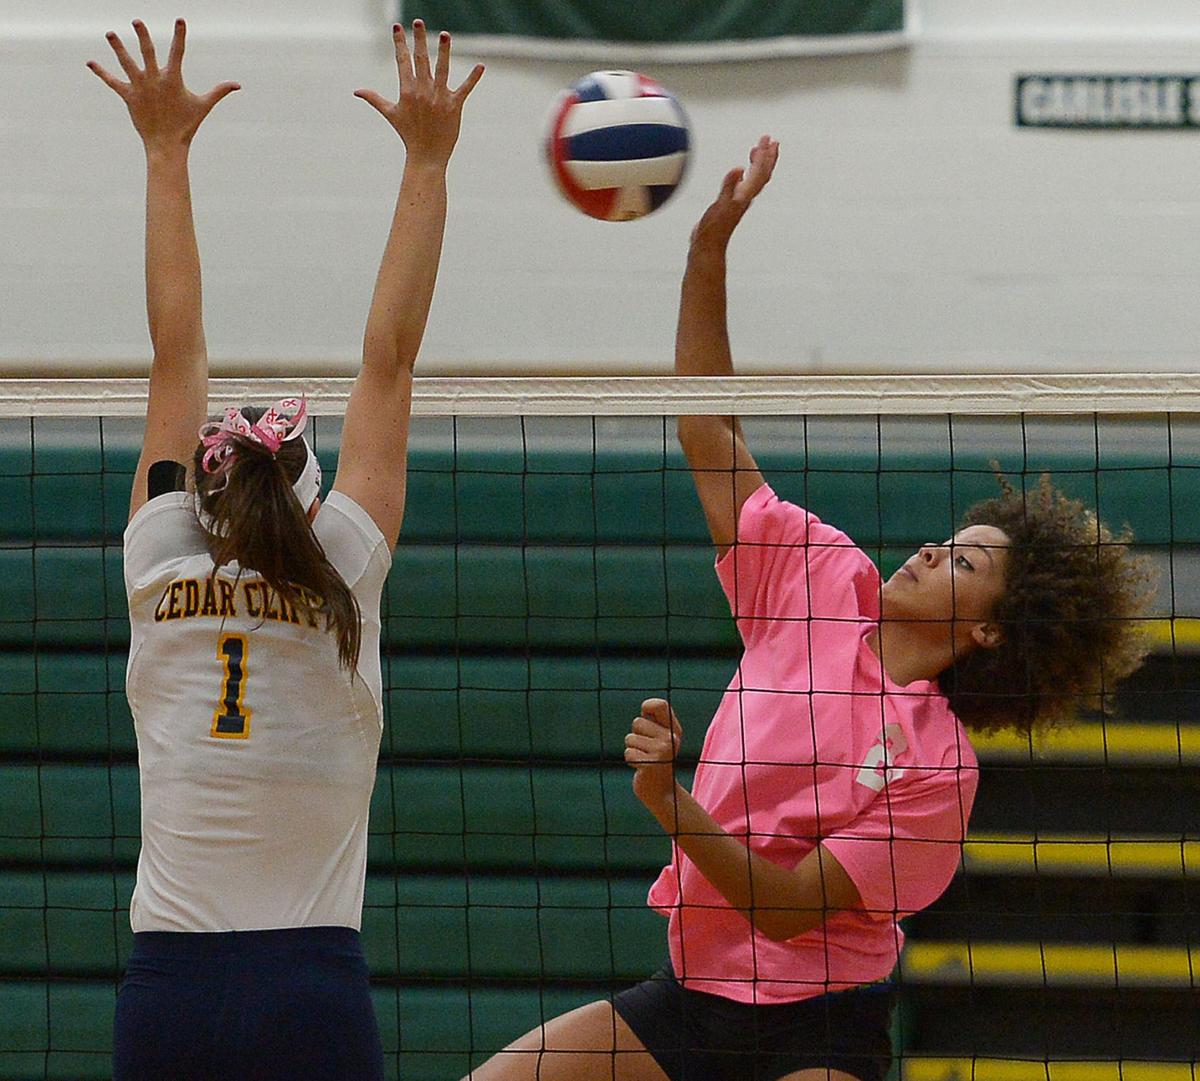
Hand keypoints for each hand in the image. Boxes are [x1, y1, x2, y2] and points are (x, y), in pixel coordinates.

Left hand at [88, 19, 239, 153]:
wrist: (167, 145)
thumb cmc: (187, 125)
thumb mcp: (203, 106)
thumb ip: (219, 92)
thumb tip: (238, 85)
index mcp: (173, 79)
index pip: (178, 52)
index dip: (179, 35)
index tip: (179, 20)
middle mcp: (155, 80)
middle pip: (148, 52)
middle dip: (142, 35)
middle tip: (136, 21)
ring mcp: (140, 87)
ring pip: (127, 63)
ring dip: (118, 48)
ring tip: (110, 34)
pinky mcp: (129, 96)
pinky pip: (113, 82)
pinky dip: (101, 73)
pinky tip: (90, 62)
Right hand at [356, 22, 483, 166]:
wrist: (426, 157)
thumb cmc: (408, 135)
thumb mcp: (390, 114)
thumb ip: (374, 99)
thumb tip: (356, 91)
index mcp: (407, 91)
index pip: (402, 61)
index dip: (400, 43)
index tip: (397, 26)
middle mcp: (423, 92)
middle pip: (421, 60)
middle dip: (419, 39)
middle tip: (419, 21)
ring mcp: (439, 98)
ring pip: (442, 69)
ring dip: (444, 51)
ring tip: (445, 34)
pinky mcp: (454, 106)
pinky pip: (465, 89)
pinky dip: (473, 78)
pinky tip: (481, 66)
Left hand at [624, 699, 682, 812]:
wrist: (662, 793)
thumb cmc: (657, 762)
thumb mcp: (660, 740)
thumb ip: (654, 723)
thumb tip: (646, 706)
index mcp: (674, 730)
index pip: (660, 705)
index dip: (648, 705)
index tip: (645, 714)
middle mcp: (671, 738)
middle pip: (637, 722)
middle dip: (635, 736)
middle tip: (646, 750)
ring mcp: (662, 751)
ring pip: (630, 738)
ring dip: (632, 749)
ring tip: (644, 759)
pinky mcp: (650, 764)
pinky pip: (628, 753)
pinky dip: (631, 761)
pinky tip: (641, 768)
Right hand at [690, 134, 779, 247]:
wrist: (708, 246)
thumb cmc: (713, 229)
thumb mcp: (720, 205)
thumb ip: (729, 186)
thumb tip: (739, 169)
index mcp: (745, 195)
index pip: (759, 171)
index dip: (764, 154)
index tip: (766, 139)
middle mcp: (745, 197)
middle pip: (762, 174)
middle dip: (767, 156)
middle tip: (770, 140)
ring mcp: (740, 201)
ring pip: (755, 179)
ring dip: (760, 164)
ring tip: (759, 151)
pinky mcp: (732, 204)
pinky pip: (745, 185)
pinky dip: (747, 174)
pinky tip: (741, 171)